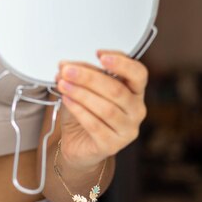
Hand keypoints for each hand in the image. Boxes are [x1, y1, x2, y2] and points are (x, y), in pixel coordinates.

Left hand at [55, 51, 147, 171]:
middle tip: (67, 70)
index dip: (122, 63)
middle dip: (89, 77)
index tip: (100, 55)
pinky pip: (95, 125)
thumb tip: (66, 66)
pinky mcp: (112, 146)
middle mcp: (136, 110)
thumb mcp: (86, 86)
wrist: (77, 140)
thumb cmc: (86, 110)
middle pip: (117, 90)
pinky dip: (78, 110)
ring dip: (81, 93)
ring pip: (106, 108)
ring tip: (63, 84)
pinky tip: (67, 100)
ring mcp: (127, 130)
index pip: (138, 74)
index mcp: (135, 90)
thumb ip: (82, 73)